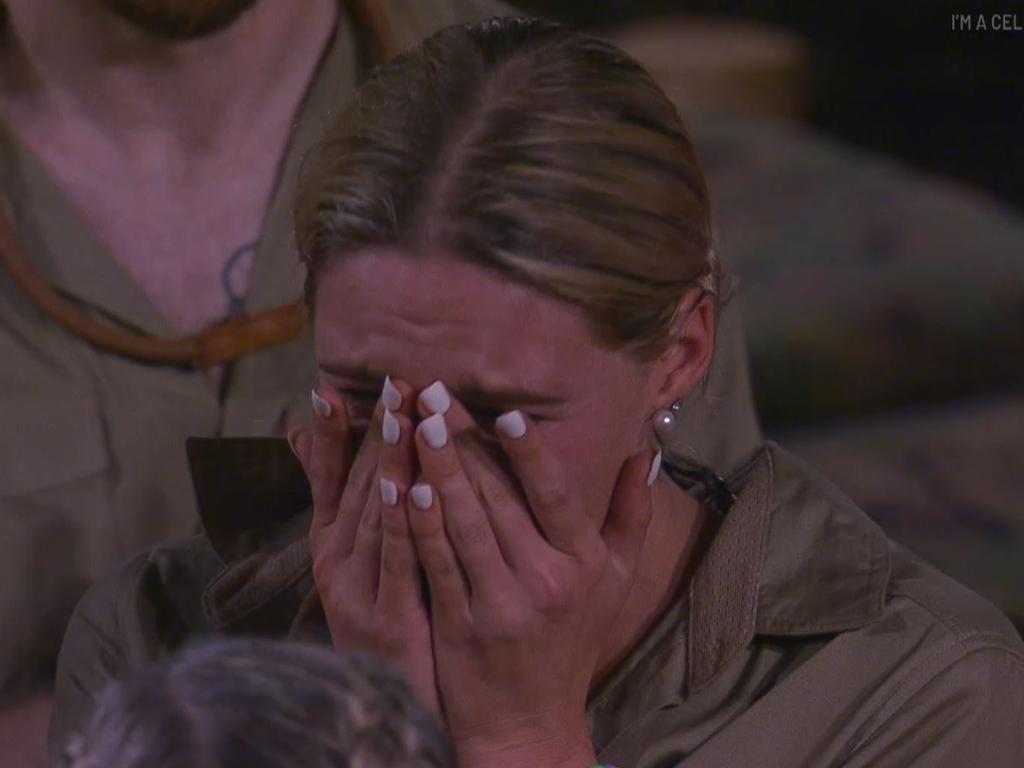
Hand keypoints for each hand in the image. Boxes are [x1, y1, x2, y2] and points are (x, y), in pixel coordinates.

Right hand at [291, 379, 439, 713]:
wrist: (391, 701)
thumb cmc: (384, 618)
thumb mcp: (357, 559)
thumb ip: (342, 497)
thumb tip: (305, 434)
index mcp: (330, 542)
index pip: (333, 474)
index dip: (339, 429)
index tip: (348, 383)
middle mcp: (336, 561)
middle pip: (357, 484)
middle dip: (378, 430)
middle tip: (397, 379)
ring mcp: (357, 590)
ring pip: (376, 515)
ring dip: (389, 463)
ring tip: (402, 416)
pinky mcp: (385, 619)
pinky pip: (397, 561)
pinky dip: (400, 522)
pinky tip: (408, 486)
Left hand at [406, 391, 656, 767]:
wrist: (530, 722)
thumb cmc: (572, 642)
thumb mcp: (617, 582)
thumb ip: (632, 515)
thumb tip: (644, 452)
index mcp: (585, 563)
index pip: (554, 493)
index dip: (528, 450)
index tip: (505, 409)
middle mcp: (548, 581)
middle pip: (500, 497)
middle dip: (465, 440)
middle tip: (435, 393)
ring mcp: (503, 604)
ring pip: (465, 522)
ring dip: (438, 468)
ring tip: (414, 423)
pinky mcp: (461, 625)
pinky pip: (438, 562)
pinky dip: (422, 522)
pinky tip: (406, 486)